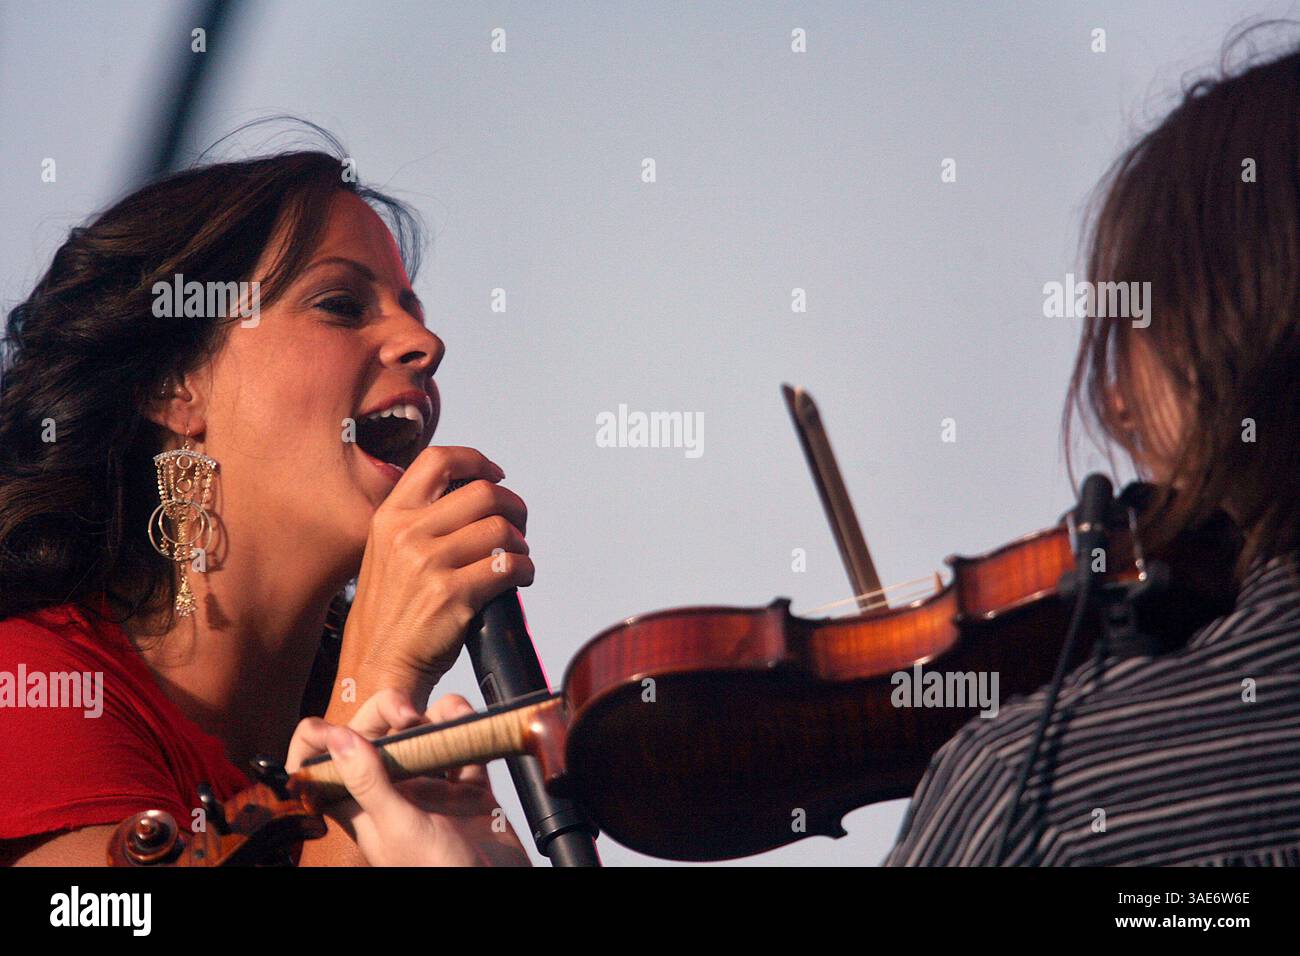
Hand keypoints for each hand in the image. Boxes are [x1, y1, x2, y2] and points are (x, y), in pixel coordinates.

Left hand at [287, 688, 529, 866]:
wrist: (499, 888)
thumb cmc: (441, 873)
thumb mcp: (398, 827)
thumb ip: (368, 782)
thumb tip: (336, 737)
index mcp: (361, 807)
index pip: (321, 768)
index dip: (319, 743)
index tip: (332, 727)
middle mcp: (391, 792)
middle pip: (375, 735)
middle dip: (388, 711)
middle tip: (408, 715)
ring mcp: (430, 789)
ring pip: (422, 734)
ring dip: (436, 714)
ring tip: (449, 716)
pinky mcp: (466, 789)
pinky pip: (461, 746)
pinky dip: (466, 727)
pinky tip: (469, 725)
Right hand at [339, 446, 533, 704]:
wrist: (378, 665)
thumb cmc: (391, 611)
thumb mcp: (387, 550)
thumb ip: (420, 519)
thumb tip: (474, 493)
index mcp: (390, 516)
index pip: (438, 460)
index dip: (476, 460)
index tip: (496, 474)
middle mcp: (406, 533)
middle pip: (483, 492)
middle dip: (513, 507)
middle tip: (518, 526)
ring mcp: (428, 563)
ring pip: (501, 529)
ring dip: (520, 543)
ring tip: (516, 558)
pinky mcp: (452, 595)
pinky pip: (508, 566)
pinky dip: (524, 570)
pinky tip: (519, 579)